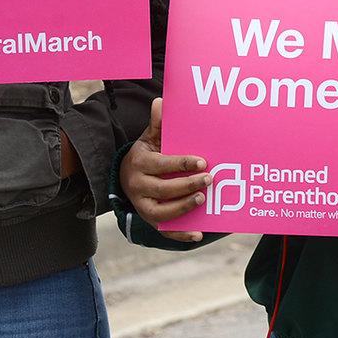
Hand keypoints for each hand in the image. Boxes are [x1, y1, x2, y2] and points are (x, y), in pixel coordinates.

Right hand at [119, 97, 209, 241]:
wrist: (127, 175)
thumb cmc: (146, 154)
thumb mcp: (149, 138)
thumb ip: (157, 124)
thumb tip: (161, 102)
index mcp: (139, 164)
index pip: (161, 165)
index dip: (182, 163)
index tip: (203, 161)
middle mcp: (138, 187)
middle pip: (163, 189)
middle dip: (187, 185)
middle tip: (210, 180)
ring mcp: (142, 206)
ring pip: (162, 213)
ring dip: (183, 208)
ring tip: (203, 199)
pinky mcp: (149, 220)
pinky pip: (164, 231)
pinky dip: (180, 235)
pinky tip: (198, 233)